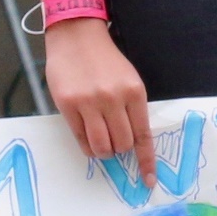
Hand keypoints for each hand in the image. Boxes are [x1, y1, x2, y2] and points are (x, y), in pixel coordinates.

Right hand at [44, 18, 154, 184]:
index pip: (142, 135)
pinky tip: (88, 137)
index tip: (148, 179)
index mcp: (134, 92)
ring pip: (101, 146)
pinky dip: (87, 145)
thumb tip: (131, 142)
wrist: (76, 35)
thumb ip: (130, 108)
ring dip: (103, 151)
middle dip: (120, 149)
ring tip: (101, 140)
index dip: (146, 160)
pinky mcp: (68, 105)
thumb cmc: (104, 60)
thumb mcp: (127, 79)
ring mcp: (89, 102)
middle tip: (115, 141)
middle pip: (121, 144)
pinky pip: (80, 138)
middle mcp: (113, 99)